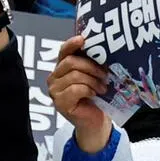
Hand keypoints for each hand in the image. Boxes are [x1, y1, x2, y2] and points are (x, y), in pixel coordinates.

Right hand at [47, 36, 112, 152]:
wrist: (96, 121)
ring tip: (102, 87)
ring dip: (93, 80)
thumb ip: (91, 63)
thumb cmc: (95, 97)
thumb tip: (102, 48)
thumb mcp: (94, 76)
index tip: (83, 39)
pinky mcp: (59, 102)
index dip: (72, 44)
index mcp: (62, 68)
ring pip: (74, 75)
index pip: (63, 51)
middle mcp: (54, 78)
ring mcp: (55, 91)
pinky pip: (75, 89)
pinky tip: (94, 94)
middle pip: (70, 62)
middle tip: (105, 74)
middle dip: (91, 66)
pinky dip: (88, 90)